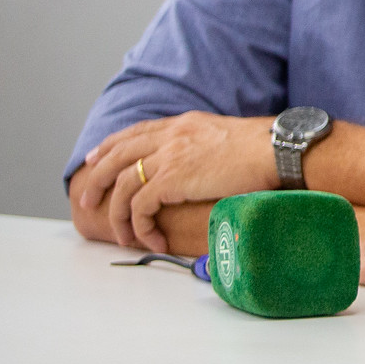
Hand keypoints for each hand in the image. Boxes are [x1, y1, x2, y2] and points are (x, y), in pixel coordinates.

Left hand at [76, 113, 276, 251]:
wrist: (276, 150)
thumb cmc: (265, 148)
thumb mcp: (225, 136)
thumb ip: (204, 144)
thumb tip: (203, 163)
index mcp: (184, 123)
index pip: (136, 131)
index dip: (110, 146)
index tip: (96, 158)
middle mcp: (170, 136)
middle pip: (116, 155)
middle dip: (96, 178)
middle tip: (88, 198)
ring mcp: (168, 157)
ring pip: (121, 185)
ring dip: (117, 214)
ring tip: (122, 235)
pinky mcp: (171, 180)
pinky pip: (139, 207)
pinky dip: (139, 226)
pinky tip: (151, 240)